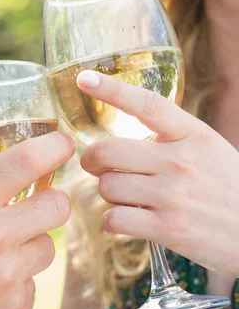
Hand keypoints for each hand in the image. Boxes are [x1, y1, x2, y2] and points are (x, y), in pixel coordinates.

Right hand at [0, 108, 73, 308]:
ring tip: (2, 243)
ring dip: (34, 239)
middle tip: (35, 198)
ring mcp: (4, 277)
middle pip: (57, 204)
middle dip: (52, 198)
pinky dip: (22, 276)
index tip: (62, 142)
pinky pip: (36, 281)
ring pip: (49, 244)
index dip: (54, 146)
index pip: (26, 161)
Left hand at [76, 69, 238, 276]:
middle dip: (92, 159)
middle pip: (107, 150)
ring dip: (108, 193)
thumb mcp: (208, 148)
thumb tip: (130, 136)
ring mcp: (173, 196)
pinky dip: (113, 221)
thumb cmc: (229, 187)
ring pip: (107, 186)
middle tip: (96, 166)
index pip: (146, 104)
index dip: (112, 89)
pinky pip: (114, 219)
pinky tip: (127, 219)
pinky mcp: (168, 230)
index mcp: (192, 134)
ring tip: (126, 197)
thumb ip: (172, 137)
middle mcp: (180, 161)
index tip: (84, 78)